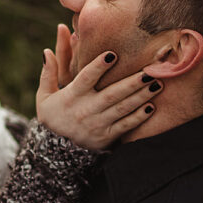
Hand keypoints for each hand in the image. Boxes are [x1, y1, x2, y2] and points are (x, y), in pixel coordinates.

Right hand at [36, 31, 162, 149]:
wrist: (55, 151)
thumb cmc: (53, 116)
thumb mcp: (44, 96)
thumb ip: (48, 73)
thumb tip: (46, 51)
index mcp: (72, 96)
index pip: (86, 79)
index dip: (98, 67)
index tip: (112, 55)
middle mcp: (86, 110)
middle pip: (111, 94)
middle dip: (131, 83)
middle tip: (149, 71)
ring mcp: (98, 124)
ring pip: (122, 108)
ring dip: (141, 96)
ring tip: (157, 83)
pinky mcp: (106, 136)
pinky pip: (125, 126)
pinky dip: (138, 117)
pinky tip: (151, 107)